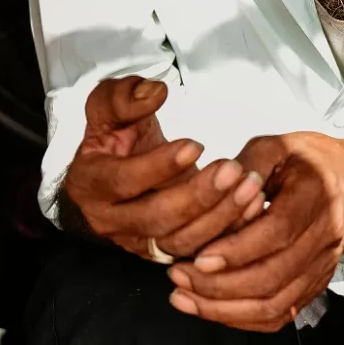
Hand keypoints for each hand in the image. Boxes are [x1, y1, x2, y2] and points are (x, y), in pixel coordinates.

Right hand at [63, 77, 264, 260]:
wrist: (118, 167)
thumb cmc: (115, 135)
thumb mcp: (107, 107)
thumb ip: (124, 96)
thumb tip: (155, 93)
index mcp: (90, 183)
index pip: (123, 181)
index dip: (159, 166)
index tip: (196, 145)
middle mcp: (111, 220)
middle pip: (156, 218)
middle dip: (197, 196)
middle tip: (231, 169)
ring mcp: (139, 241)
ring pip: (180, 240)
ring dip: (220, 215)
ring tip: (249, 185)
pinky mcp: (167, 251)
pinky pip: (200, 249)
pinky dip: (230, 229)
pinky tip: (253, 204)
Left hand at [166, 132, 343, 330]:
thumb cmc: (305, 162)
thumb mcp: (277, 146)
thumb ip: (249, 163)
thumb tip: (221, 181)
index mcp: (316, 194)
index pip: (278, 232)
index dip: (238, 250)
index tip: (198, 257)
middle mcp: (325, 235)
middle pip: (274, 275)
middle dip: (220, 284)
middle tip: (178, 275)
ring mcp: (323, 266)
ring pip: (276, 304)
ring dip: (225, 308)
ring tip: (183, 296)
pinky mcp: (315, 285)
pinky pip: (279, 315)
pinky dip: (241, 319)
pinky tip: (209, 309)